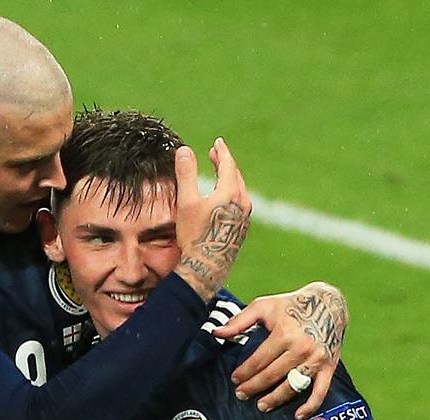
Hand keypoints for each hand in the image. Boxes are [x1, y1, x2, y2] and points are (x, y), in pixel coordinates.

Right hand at [173, 138, 251, 299]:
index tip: (218, 142)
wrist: (207, 266)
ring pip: (239, 190)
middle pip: (236, 176)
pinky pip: (240, 203)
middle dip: (225, 162)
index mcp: (231, 193)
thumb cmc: (195, 235)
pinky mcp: (242, 228)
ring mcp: (245, 217)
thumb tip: (184, 149)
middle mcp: (242, 203)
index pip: (228, 164)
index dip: (222, 151)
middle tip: (214, 154)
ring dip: (229, 178)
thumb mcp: (186, 202)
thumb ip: (186, 174)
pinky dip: (231, 193)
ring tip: (219, 173)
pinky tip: (222, 198)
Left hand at [212, 281, 348, 419]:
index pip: (258, 360)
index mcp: (284, 333)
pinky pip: (320, 391)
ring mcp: (316, 359)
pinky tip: (297, 415)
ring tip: (261, 405)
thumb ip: (239, 321)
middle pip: (272, 375)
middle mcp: (301, 347)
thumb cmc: (291, 304)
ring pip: (292, 386)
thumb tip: (216, 333)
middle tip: (241, 395)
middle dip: (253, 387)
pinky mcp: (329, 366)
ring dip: (275, 399)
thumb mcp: (264, 306)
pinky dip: (310, 406)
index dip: (244, 372)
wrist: (329, 303)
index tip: (235, 379)